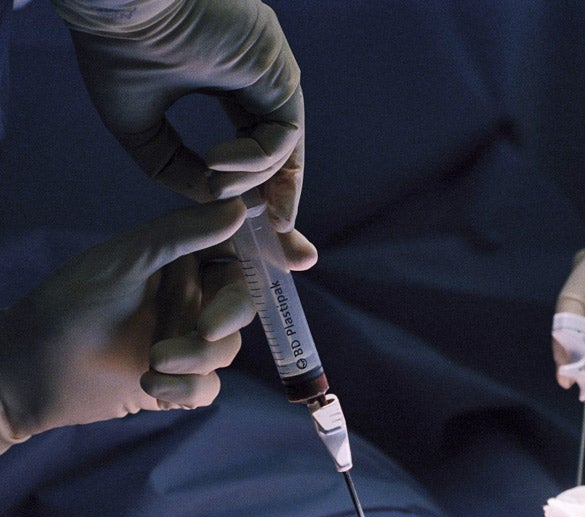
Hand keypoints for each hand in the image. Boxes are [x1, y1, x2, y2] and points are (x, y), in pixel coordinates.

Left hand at [0, 199, 316, 444]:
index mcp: (180, 258)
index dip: (273, 250)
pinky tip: (153, 388)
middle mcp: (190, 296)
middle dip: (230, 314)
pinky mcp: (179, 383)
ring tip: (154, 362)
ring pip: (228, 348)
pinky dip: (188, 389)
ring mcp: (186, 340)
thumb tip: (240, 209)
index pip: (239, 247)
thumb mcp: (124, 260)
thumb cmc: (68, 305)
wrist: (27, 372)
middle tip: (206, 327)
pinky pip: (209, 387)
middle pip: (244, 301)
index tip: (301, 257)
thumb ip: (182, 235)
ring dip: (198, 358)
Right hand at [54, 0, 303, 229]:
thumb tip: (213, 198)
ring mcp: (271, 70)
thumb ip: (176, 167)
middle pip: (284, 150)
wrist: (115, 1)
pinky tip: (219, 166)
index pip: (258, 143)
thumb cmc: (116, 50)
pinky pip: (282, 133)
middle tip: (285, 241)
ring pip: (283, 147)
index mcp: (228, 79)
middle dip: (284, 199)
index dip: (259, 187)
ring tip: (214, 187)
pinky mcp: (278, 68)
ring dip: (252, 180)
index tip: (263, 227)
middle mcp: (257, 75)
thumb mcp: (140, 127)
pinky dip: (255, 161)